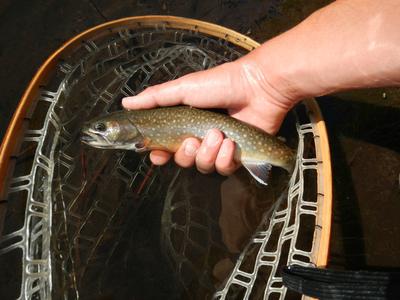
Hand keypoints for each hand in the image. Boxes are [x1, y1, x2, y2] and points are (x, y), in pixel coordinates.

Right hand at [122, 58, 294, 174]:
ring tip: (218, 135)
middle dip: (185, 154)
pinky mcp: (237, 155)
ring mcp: (219, 148)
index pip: (166, 147)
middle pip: (183, 160)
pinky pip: (223, 169)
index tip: (157, 155)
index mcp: (186, 123)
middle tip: (192, 140)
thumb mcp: (183, 88)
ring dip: (207, 153)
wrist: (257, 87)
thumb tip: (126, 103)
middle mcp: (200, 137)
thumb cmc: (220, 84)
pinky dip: (224, 158)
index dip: (160, 155)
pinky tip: (229, 144)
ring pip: (202, 166)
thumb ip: (155, 98)